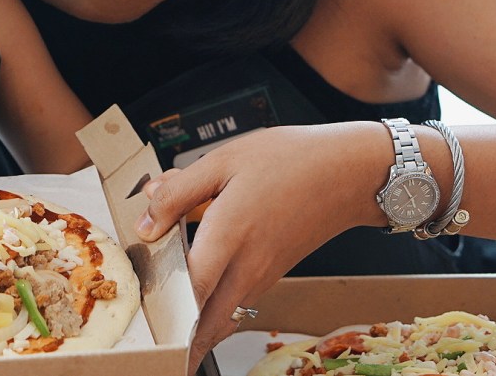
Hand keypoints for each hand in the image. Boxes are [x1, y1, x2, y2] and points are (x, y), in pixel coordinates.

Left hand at [133, 123, 386, 374]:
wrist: (351, 172)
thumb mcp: (223, 161)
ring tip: (173, 318)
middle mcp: (247, 266)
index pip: (188, 289)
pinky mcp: (274, 273)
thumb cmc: (291, 160)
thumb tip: (145, 222)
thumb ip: (178, 192)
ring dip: (196, 322)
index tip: (145, 309)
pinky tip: (200, 286)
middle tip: (157, 334)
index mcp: (229, 235)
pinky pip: (238, 302)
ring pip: (223, 317)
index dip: (163, 306)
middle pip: (206, 321)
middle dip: (180, 334)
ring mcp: (264, 275)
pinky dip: (215, 306)